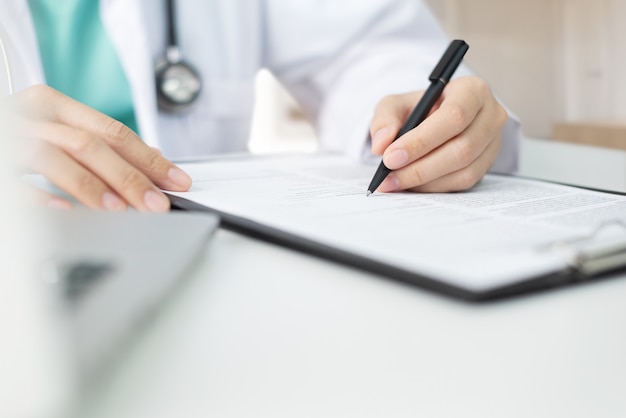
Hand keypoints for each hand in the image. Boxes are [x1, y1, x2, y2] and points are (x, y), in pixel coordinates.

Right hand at [1, 85, 190, 210]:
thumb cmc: (15, 135)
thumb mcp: (57, 131)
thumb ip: (97, 146)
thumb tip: (151, 167)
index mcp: (54, 105)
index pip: (114, 131)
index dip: (150, 158)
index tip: (177, 181)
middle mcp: (33, 114)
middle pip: (91, 144)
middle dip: (130, 177)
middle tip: (156, 204)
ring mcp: (8, 134)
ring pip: (58, 156)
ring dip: (92, 186)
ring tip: (120, 210)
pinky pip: (14, 179)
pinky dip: (40, 197)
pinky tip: (65, 213)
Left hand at [369, 76, 506, 192]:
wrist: (433, 120)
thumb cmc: (417, 109)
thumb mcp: (395, 105)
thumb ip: (384, 120)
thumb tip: (381, 145)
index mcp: (472, 90)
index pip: (454, 116)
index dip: (421, 140)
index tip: (390, 157)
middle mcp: (490, 115)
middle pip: (461, 148)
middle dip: (420, 167)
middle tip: (388, 176)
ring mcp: (493, 142)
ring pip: (463, 170)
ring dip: (425, 181)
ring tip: (395, 182)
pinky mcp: (487, 164)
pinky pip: (463, 182)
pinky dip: (434, 187)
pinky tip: (412, 184)